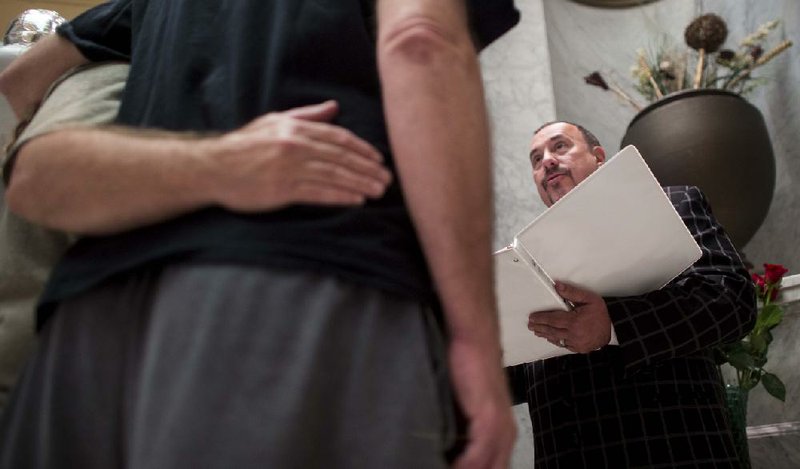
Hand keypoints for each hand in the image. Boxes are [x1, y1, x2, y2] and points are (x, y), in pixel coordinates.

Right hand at [211, 100, 391, 210]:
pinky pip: (318, 193)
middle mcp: (295, 146)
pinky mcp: (282, 191)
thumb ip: (307, 116)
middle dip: (367, 169)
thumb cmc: (244, 146)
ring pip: (334, 176)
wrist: (213, 168)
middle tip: (387, 179)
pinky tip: (356, 200)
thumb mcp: (274, 122)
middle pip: (341, 158)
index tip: (378, 159)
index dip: (361, 149)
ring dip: (360, 184)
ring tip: (378, 191)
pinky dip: (340, 196)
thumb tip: (334, 107)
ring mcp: (289, 169)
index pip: (338, 137)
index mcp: (295, 129)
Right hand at [448, 338, 515, 468]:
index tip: (449, 468)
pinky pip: (478, 457)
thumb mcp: (465, 405)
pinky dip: (464, 466)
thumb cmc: (466, 367)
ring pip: (487, 467)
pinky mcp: (490, 419)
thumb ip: (461, 428)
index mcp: (504, 433)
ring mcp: (501, 428)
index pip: (493, 466)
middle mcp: (507, 434)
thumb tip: (445, 446)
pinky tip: (447, 467)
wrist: (474, 339)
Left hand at [528, 281, 611, 352]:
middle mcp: (573, 334)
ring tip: (536, 331)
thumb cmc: (601, 313)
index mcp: (574, 321)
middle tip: (530, 325)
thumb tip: (556, 285)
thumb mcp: (589, 299)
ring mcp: (575, 343)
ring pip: (556, 339)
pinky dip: (555, 341)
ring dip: (545, 334)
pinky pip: (563, 345)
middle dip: (539, 327)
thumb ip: (572, 292)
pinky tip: (550, 338)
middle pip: (551, 330)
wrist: (614, 331)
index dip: (541, 318)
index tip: (532, 317)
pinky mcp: (578, 348)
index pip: (552, 319)